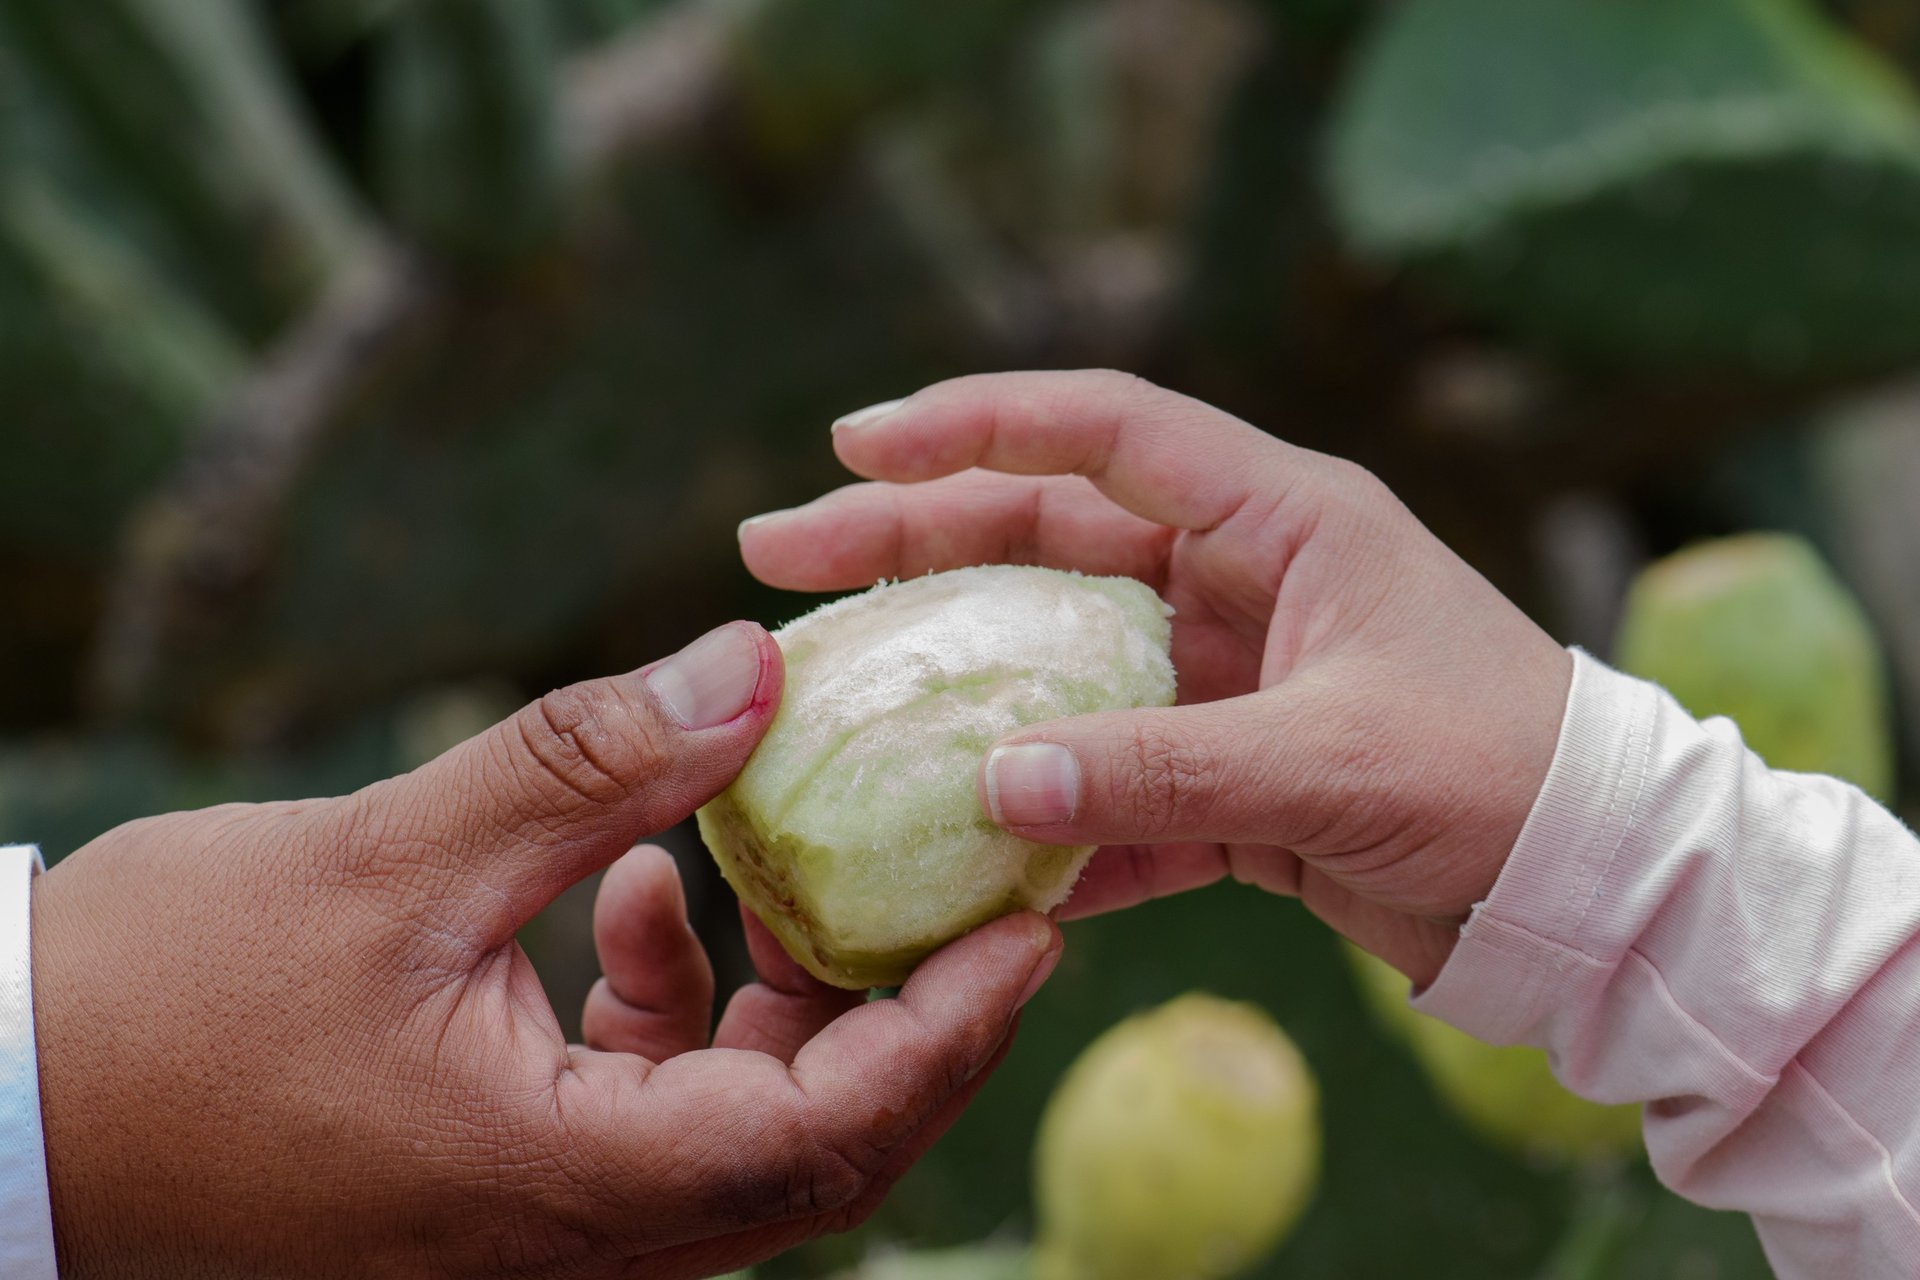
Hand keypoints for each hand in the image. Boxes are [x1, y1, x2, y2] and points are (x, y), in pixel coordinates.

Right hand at [32, 621, 1058, 1278]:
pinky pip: (642, 1105)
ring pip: (735, 1125)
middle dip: (900, 1011)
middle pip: (812, 1143)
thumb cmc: (167, 1007)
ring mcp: (537, 1217)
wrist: (6, 1110)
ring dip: (779, 996)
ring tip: (778, 857)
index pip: (830, 1134)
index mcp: (570, 1183)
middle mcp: (576, 1231)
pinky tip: (631, 889)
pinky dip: (669, 1000)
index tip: (1037, 925)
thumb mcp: (394, 860)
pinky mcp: (495, 1176)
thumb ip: (590, 765)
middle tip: (964, 883)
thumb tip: (754, 669)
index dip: (954, 1031)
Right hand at [741, 372, 1569, 984]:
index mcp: (1278, 520)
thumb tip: (988, 788)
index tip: (853, 442)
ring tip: (833, 695)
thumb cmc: (1497, 780)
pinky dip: (1043, 814)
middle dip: (912, 541)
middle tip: (781, 556)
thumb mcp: (1328, 761)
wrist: (1592, 890)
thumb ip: (1156, 771)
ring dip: (954, 678)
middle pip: (1044, 538)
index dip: (972, 424)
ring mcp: (1226, 680)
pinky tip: (958, 846)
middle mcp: (1238, 583)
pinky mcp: (1230, 775)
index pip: (1101, 433)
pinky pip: (1107, 779)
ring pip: (1057, 658)